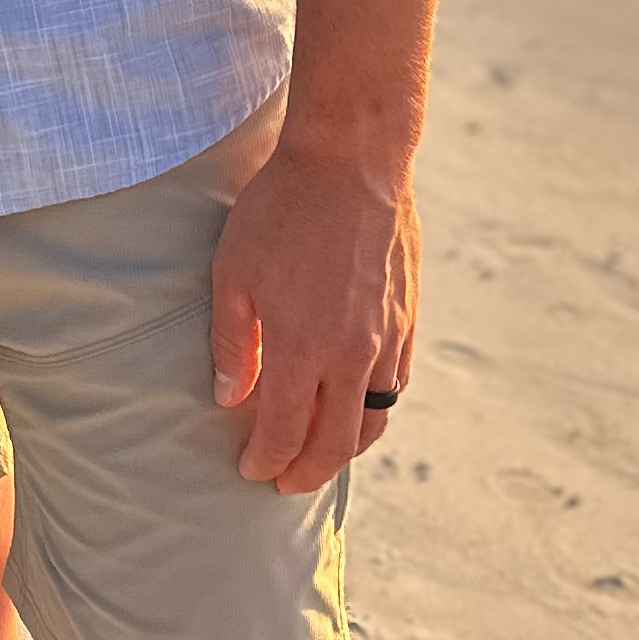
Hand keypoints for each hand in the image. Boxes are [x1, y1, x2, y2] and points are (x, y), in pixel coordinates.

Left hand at [208, 138, 420, 492]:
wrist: (351, 158)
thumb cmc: (282, 209)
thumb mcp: (235, 271)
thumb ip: (234, 342)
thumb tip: (230, 397)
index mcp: (304, 351)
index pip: (285, 435)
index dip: (266, 461)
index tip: (251, 469)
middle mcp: (353, 356)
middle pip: (336, 444)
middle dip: (308, 472)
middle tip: (285, 481)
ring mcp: (387, 338)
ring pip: (375, 418)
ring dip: (347, 446)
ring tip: (323, 451)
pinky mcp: (408, 315)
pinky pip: (397, 382)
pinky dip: (377, 405)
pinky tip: (360, 401)